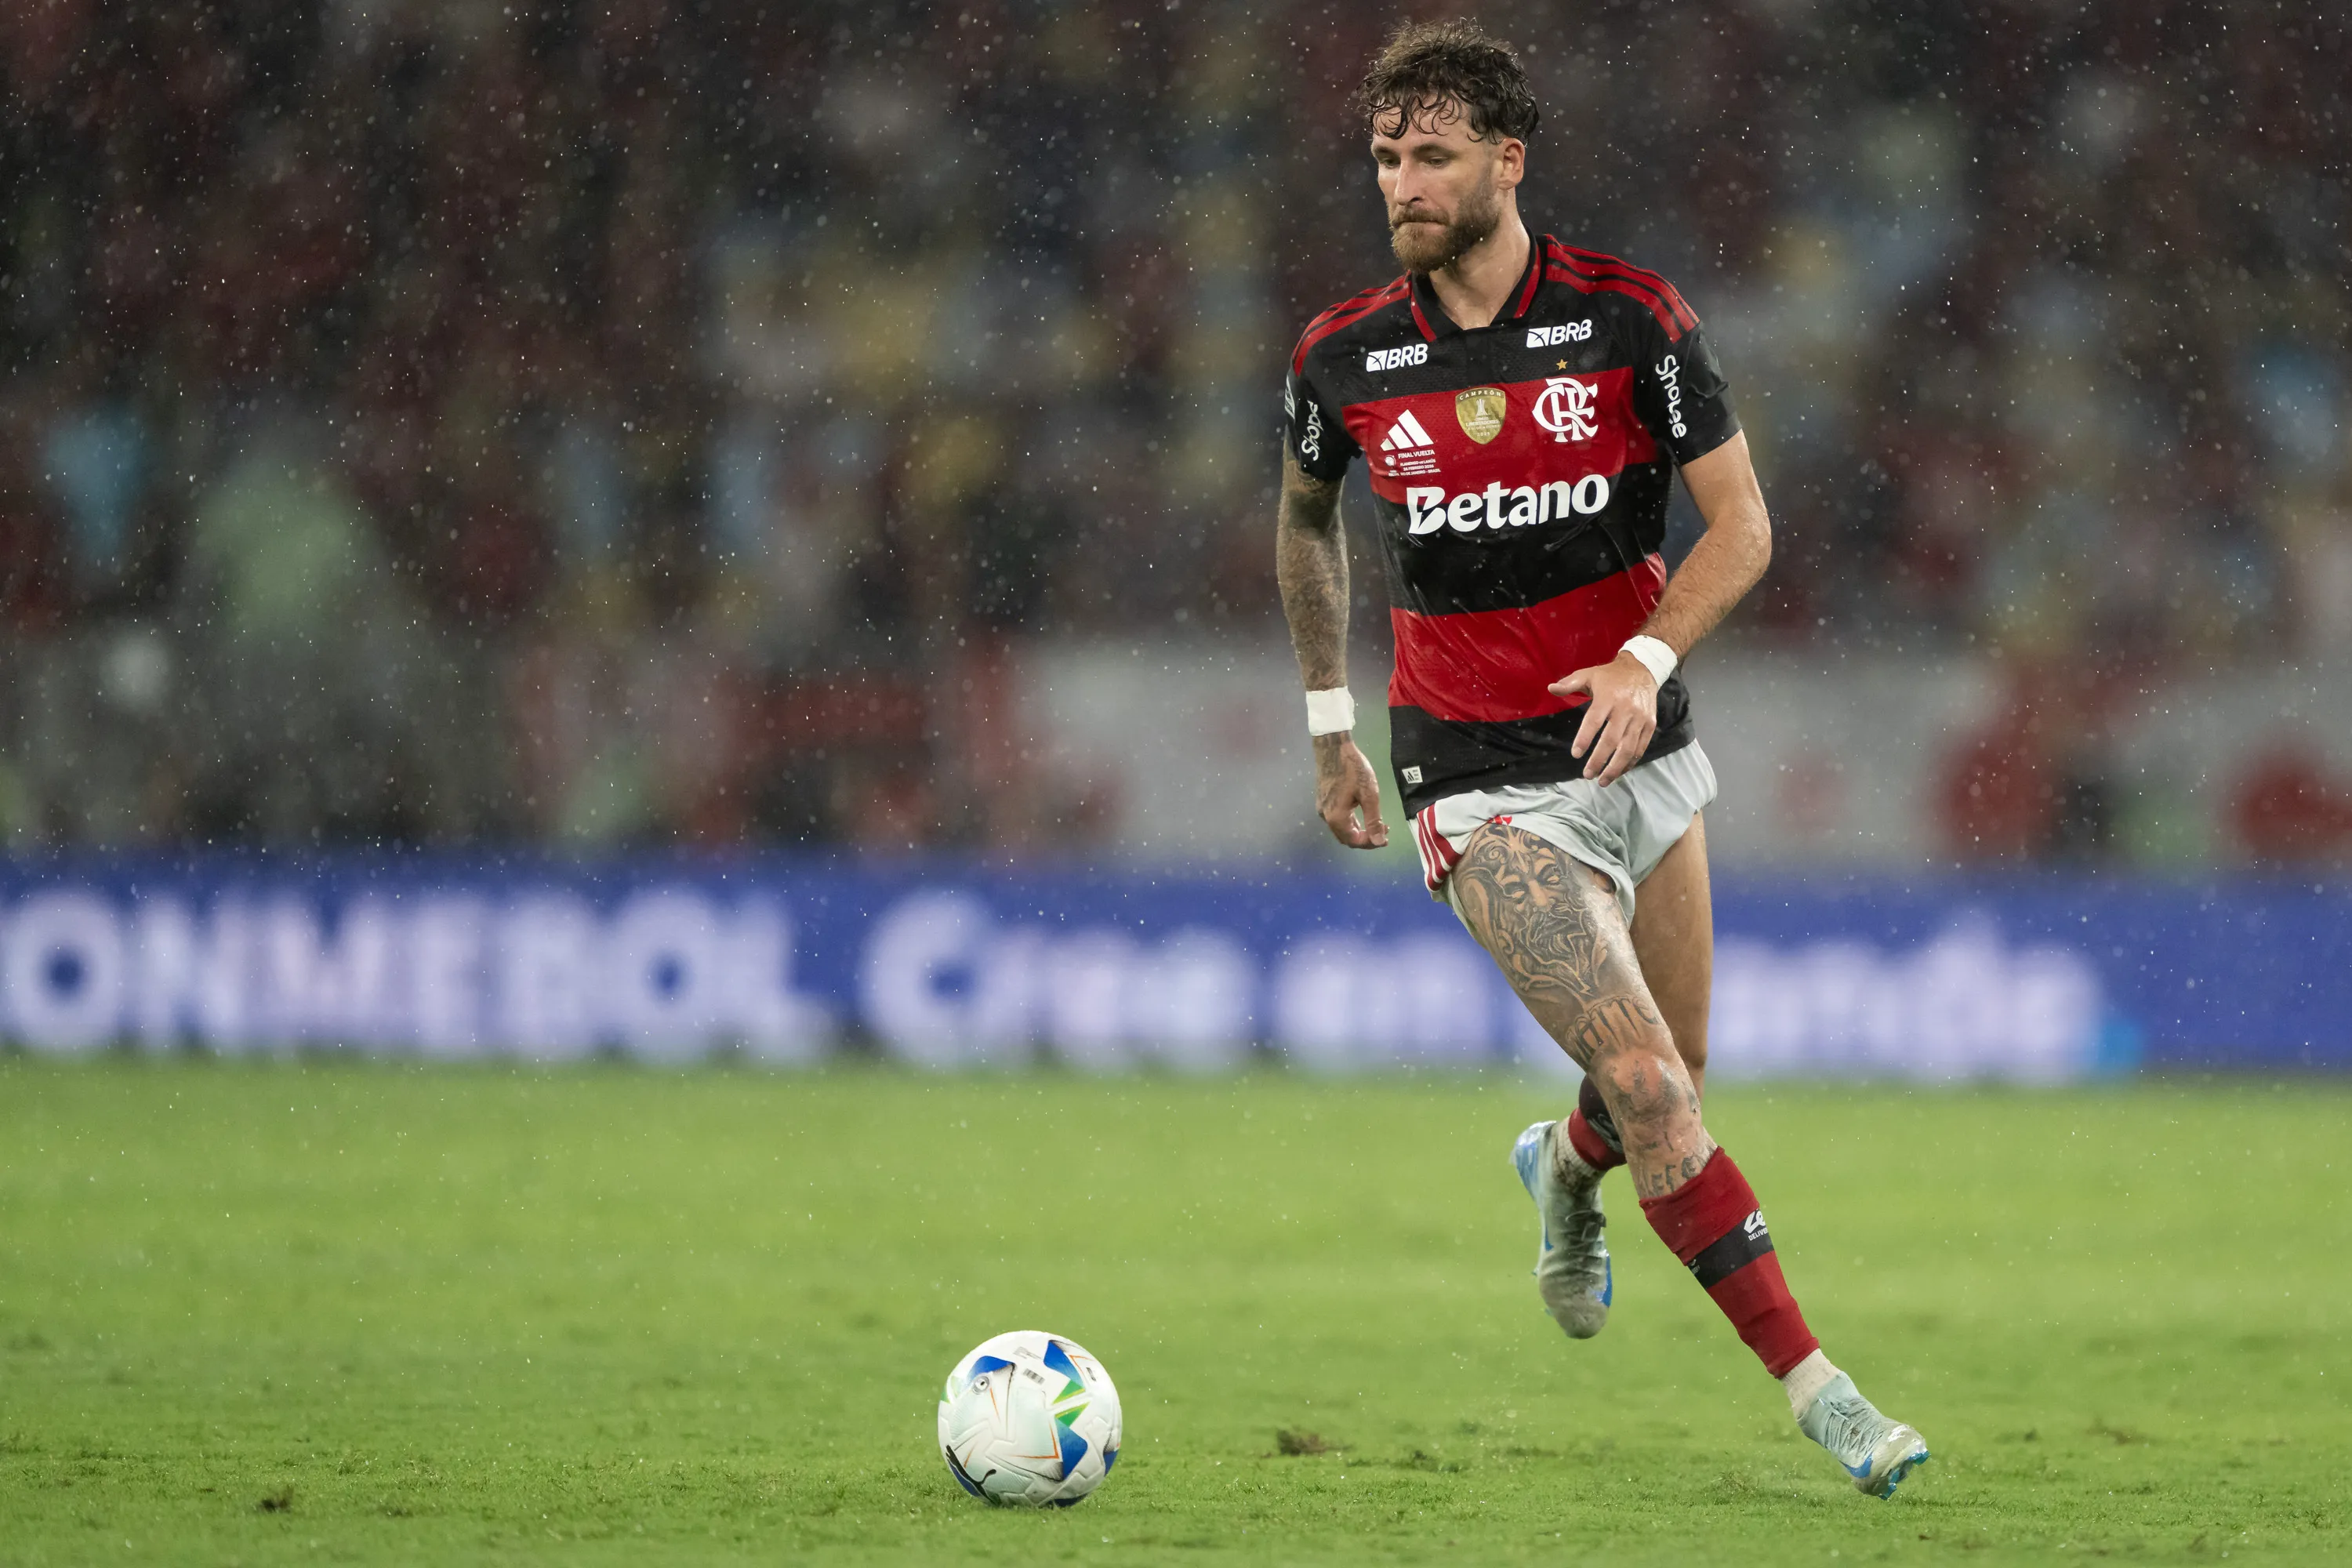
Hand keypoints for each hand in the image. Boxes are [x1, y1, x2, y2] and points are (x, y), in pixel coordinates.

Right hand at [1312, 735, 1389, 848]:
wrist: (1333, 747)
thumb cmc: (1353, 769)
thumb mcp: (1369, 794)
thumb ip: (1373, 820)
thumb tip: (1379, 842)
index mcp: (1337, 817)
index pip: (1354, 841)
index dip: (1371, 843)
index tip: (1386, 838)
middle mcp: (1326, 816)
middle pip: (1346, 838)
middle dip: (1365, 838)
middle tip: (1382, 831)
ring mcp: (1322, 808)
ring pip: (1341, 829)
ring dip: (1358, 830)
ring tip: (1375, 823)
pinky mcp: (1322, 799)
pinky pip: (1337, 818)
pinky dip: (1350, 822)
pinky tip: (1360, 814)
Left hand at [1550, 650, 1659, 785]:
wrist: (1643, 669)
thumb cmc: (1610, 676)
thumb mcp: (1588, 674)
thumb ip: (1569, 683)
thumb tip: (1551, 688)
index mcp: (1608, 697)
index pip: (1594, 721)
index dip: (1585, 739)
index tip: (1575, 754)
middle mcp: (1626, 709)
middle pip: (1612, 740)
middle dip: (1599, 760)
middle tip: (1587, 775)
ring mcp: (1640, 718)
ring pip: (1628, 748)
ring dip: (1615, 767)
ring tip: (1602, 780)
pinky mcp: (1650, 724)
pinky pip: (1641, 747)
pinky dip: (1630, 762)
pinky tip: (1619, 771)